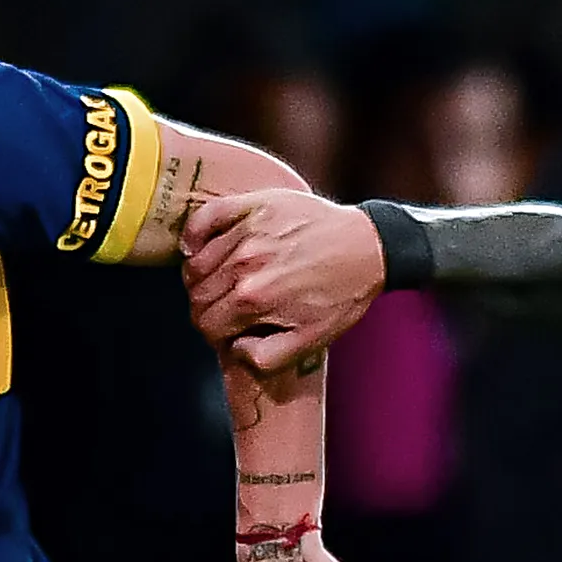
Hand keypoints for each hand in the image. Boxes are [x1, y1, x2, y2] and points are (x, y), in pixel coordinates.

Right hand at [185, 188, 385, 371]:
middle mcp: (243, 263)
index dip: (214, 335)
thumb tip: (233, 348)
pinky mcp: (253, 206)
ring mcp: (246, 231)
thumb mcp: (312, 339)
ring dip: (201, 280)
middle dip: (206, 311)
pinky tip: (198, 248)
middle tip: (225, 312)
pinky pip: (204, 219)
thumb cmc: (342, 294)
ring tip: (221, 284)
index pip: (206, 324)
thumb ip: (267, 356)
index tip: (227, 332)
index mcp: (254, 299)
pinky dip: (194, 236)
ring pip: (195, 264)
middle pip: (197, 296)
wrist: (367, 247)